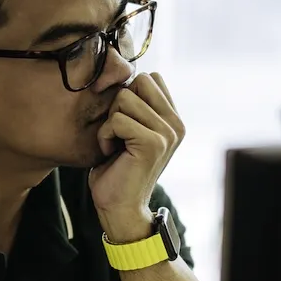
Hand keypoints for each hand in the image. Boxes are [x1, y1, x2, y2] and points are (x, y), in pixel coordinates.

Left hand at [89, 73, 184, 242]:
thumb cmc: (118, 169)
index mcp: (174, 119)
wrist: (121, 208)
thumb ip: (137, 105)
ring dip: (109, 121)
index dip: (129, 94)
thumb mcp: (131, 131)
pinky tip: (111, 154)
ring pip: (124, 97)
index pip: (150, 78)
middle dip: (119, 104)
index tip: (124, 123)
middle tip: (118, 133)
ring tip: (115, 145)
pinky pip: (117, 119)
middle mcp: (176, 124)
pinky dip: (105, 136)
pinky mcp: (153, 143)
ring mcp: (167, 133)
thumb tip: (125, 72)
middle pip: (139, 81)